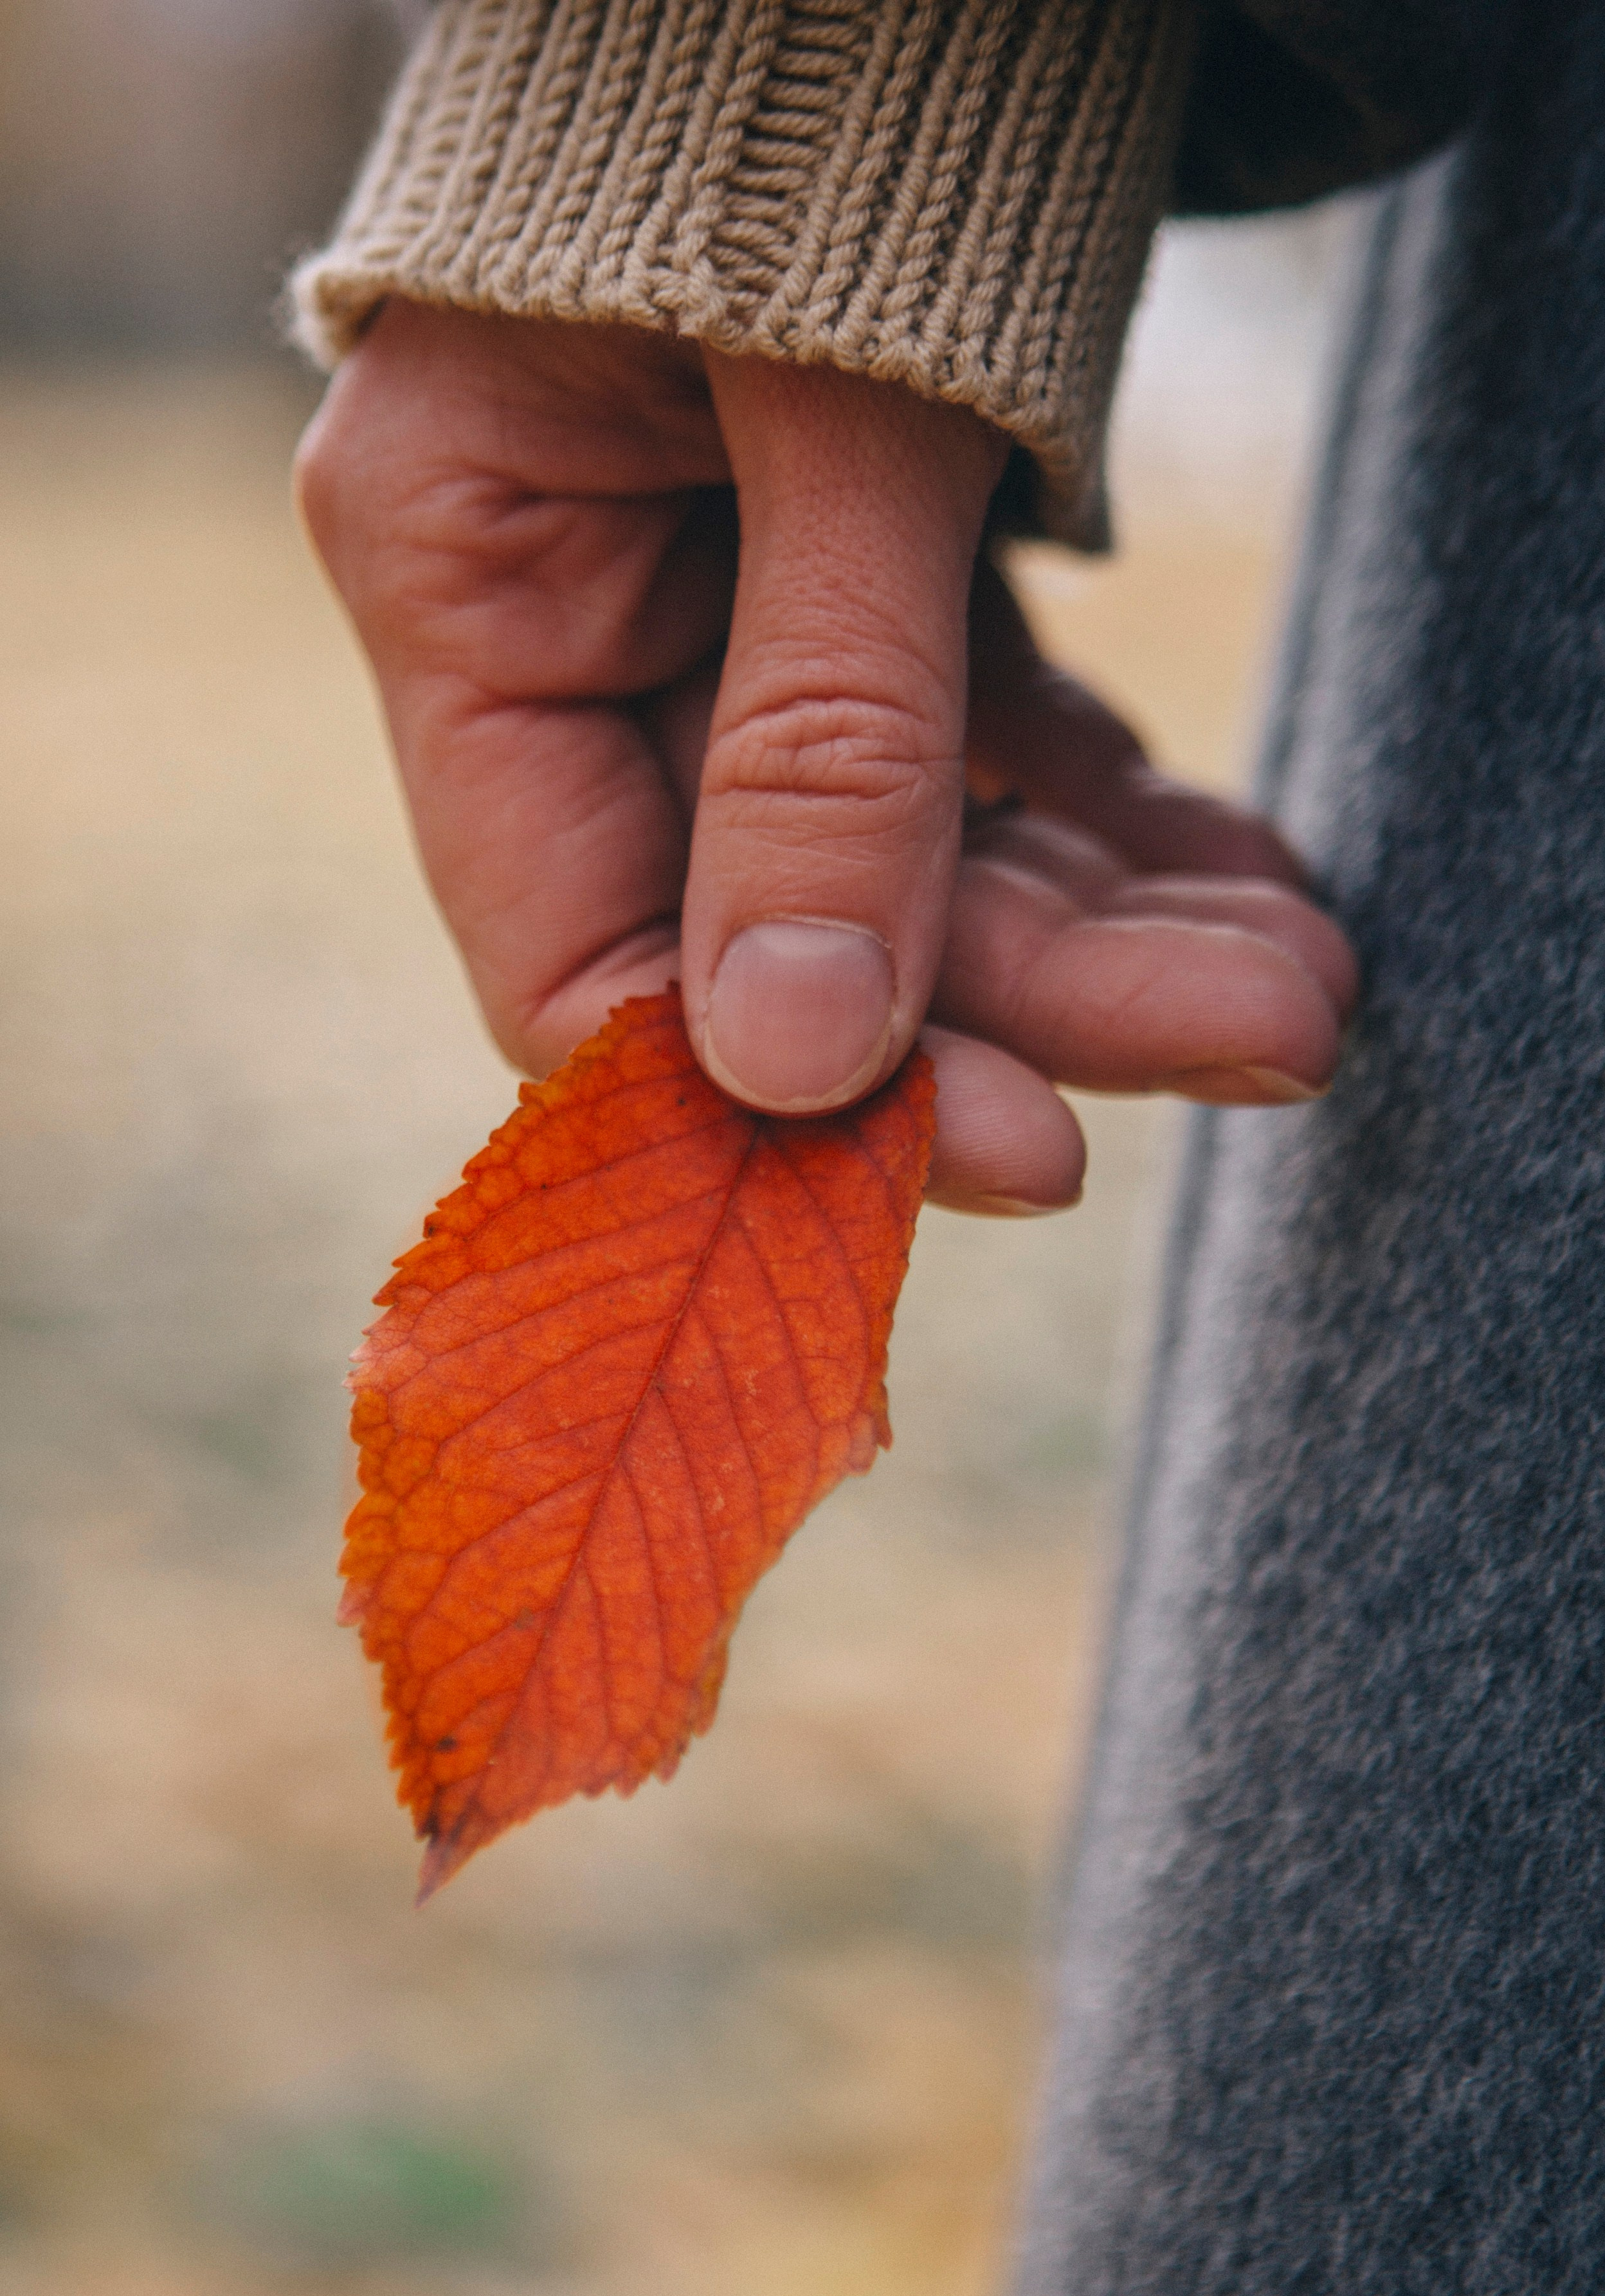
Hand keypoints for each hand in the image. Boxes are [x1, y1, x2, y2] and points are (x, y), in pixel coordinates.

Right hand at [295, 302, 1354, 1212]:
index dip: (775, 1089)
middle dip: (1033, 992)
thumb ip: (827, 732)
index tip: (1008, 1157)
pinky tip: (1241, 876)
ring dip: (1110, 924)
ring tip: (1304, 971)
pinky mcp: (857, 584)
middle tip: (1269, 1028)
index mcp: (463, 568)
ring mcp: (719, 606)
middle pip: (788, 916)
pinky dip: (1108, 824)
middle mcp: (574, 617)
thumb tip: (797, 1060)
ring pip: (912, 856)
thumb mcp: (845, 405)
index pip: (574, 940)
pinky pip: (979, 758)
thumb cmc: (821, 90)